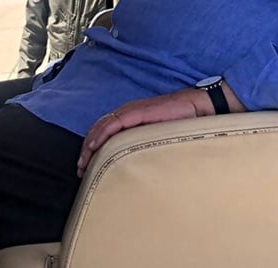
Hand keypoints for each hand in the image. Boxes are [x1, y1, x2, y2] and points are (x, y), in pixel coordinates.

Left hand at [77, 89, 204, 176]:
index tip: (86, 166)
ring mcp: (132, 111)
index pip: (104, 131)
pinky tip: (94, 147)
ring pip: (102, 127)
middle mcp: (128, 112)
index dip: (92, 147)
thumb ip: (143, 144)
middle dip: (86, 150)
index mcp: (131, 117)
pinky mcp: (138, 112)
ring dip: (90, 145)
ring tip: (84, 163)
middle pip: (98, 129)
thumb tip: (133, 165)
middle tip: (81, 170)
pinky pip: (114, 124)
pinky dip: (101, 135)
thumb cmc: (180, 123)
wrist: (197, 107)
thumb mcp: (157, 136)